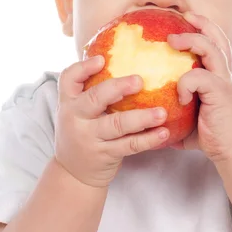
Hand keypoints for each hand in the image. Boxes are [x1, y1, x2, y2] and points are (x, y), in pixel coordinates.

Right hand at [54, 55, 169, 187]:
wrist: (73, 173)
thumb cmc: (83, 132)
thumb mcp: (77, 111)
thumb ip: (91, 91)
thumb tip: (121, 58)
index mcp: (68, 102)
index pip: (68, 79)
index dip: (83, 68)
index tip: (102, 59)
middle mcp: (75, 118)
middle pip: (94, 99)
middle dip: (117, 88)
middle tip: (140, 80)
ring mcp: (90, 138)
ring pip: (116, 124)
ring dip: (141, 117)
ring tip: (161, 112)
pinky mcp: (105, 155)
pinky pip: (130, 145)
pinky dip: (148, 139)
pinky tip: (163, 132)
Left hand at [167, 12, 231, 163]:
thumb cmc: (211, 133)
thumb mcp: (189, 115)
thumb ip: (174, 107)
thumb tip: (146, 110)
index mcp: (219, 74)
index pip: (216, 41)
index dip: (203, 26)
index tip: (186, 18)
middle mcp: (224, 73)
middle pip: (217, 36)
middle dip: (200, 22)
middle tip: (182, 16)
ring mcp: (224, 81)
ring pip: (211, 48)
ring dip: (191, 40)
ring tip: (172, 41)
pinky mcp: (222, 92)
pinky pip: (199, 77)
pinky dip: (185, 82)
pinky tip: (180, 97)